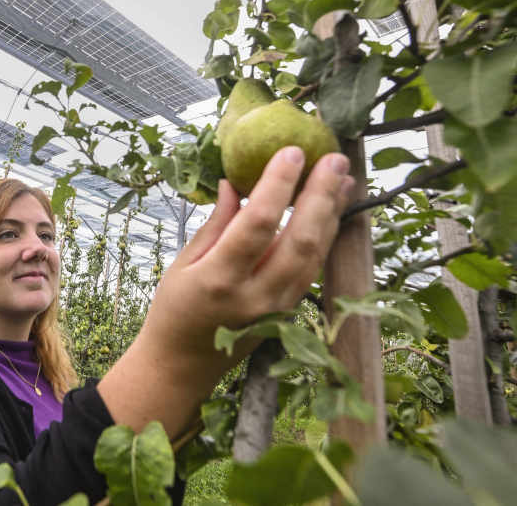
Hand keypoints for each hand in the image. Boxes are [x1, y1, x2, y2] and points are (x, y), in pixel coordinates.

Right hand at [145, 146, 353, 354]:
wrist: (183, 365)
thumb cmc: (174, 310)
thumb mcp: (182, 264)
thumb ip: (215, 225)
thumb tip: (236, 183)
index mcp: (218, 279)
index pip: (257, 224)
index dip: (277, 185)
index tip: (289, 152)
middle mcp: (255, 295)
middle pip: (300, 240)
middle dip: (320, 195)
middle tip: (333, 158)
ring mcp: (277, 308)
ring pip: (315, 255)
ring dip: (331, 213)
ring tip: (342, 177)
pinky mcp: (289, 313)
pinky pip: (313, 269)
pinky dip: (325, 236)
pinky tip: (331, 211)